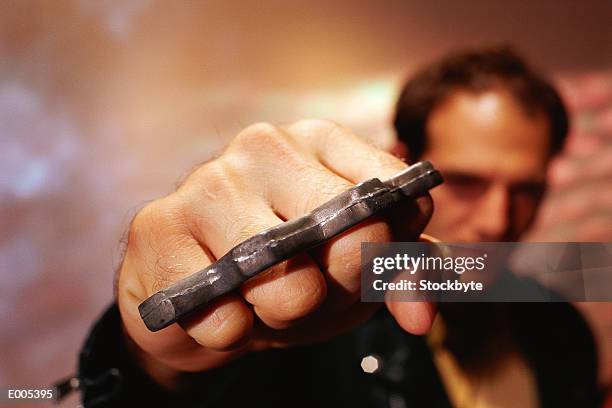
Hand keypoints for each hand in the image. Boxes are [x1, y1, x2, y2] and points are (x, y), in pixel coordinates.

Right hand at [117, 119, 434, 386]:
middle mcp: (265, 145)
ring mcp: (207, 181)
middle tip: (308, 295)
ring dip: (282, 314)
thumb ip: (400, 273)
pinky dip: (231, 331)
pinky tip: (222, 309)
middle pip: (346, 236)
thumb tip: (421, 317)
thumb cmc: (287, 269)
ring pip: (284, 279)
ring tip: (262, 303)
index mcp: (321, 141)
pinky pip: (220, 311)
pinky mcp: (156, 227)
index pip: (393, 194)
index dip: (389, 251)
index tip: (366, 270)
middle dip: (337, 289)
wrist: (201, 297)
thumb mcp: (352, 268)